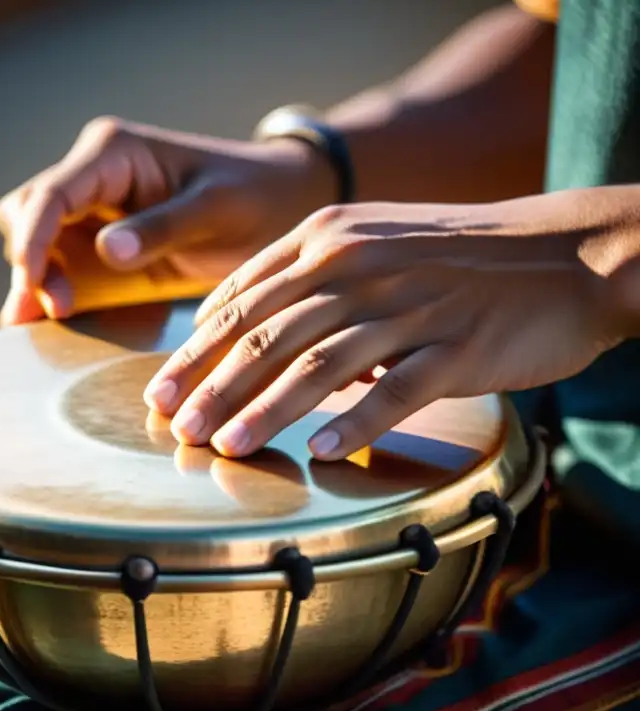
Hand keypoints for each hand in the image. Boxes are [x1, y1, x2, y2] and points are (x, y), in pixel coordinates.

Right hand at [0, 116, 333, 324]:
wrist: (281, 203)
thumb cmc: (256, 196)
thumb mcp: (217, 209)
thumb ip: (162, 228)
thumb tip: (104, 251)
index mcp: (113, 152)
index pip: (51, 194)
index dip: (32, 239)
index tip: (32, 283)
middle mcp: (92, 175)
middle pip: (27, 215)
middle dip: (31, 261)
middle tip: (58, 309)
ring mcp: (92, 209)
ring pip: (37, 243)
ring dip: (39, 282)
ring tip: (56, 321)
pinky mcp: (101, 243)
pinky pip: (63, 268)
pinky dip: (59, 293)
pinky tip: (67, 323)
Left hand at [143, 188, 638, 460]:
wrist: (566, 251)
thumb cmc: (457, 254)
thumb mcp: (370, 241)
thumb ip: (304, 278)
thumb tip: (242, 328)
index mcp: (327, 238)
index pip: (243, 298)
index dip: (196, 348)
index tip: (165, 389)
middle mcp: (358, 266)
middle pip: (265, 334)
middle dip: (211, 386)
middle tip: (176, 426)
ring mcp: (407, 305)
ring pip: (317, 364)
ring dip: (265, 410)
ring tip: (226, 447)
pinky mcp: (456, 346)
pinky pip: (396, 390)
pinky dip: (356, 422)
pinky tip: (324, 452)